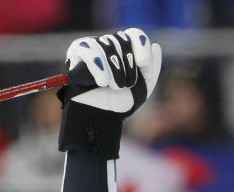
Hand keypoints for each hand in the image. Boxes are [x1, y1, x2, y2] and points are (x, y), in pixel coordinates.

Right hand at [58, 28, 161, 157]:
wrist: (101, 114)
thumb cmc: (121, 100)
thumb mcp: (143, 86)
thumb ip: (152, 68)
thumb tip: (155, 46)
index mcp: (127, 49)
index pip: (135, 34)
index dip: (141, 46)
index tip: (143, 63)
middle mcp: (110, 43)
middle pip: (121, 40)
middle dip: (128, 65)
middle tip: (126, 85)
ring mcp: (94, 45)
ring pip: (107, 45)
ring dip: (115, 70)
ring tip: (115, 87)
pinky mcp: (78, 52)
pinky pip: (90, 51)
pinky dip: (99, 67)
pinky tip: (102, 82)